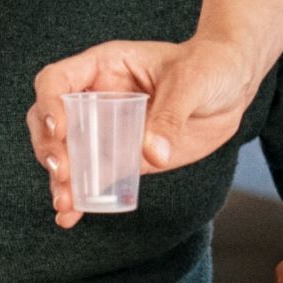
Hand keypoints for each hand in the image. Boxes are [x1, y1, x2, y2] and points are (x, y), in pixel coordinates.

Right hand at [26, 36, 271, 223]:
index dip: (48, 104)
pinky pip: (97, 177)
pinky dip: (82, 197)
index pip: (56, 81)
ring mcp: (108, 129)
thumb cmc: (209, 66)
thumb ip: (170, 115)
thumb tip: (152, 153)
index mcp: (104, 67)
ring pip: (69, 154)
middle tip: (62, 171)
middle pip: (50, 120)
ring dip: (62, 180)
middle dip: (49, 147)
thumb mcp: (192, 82)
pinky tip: (72, 216)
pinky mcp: (126, 156)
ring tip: (64, 203)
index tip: (58, 130)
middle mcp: (98, 98)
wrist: (234, 84)